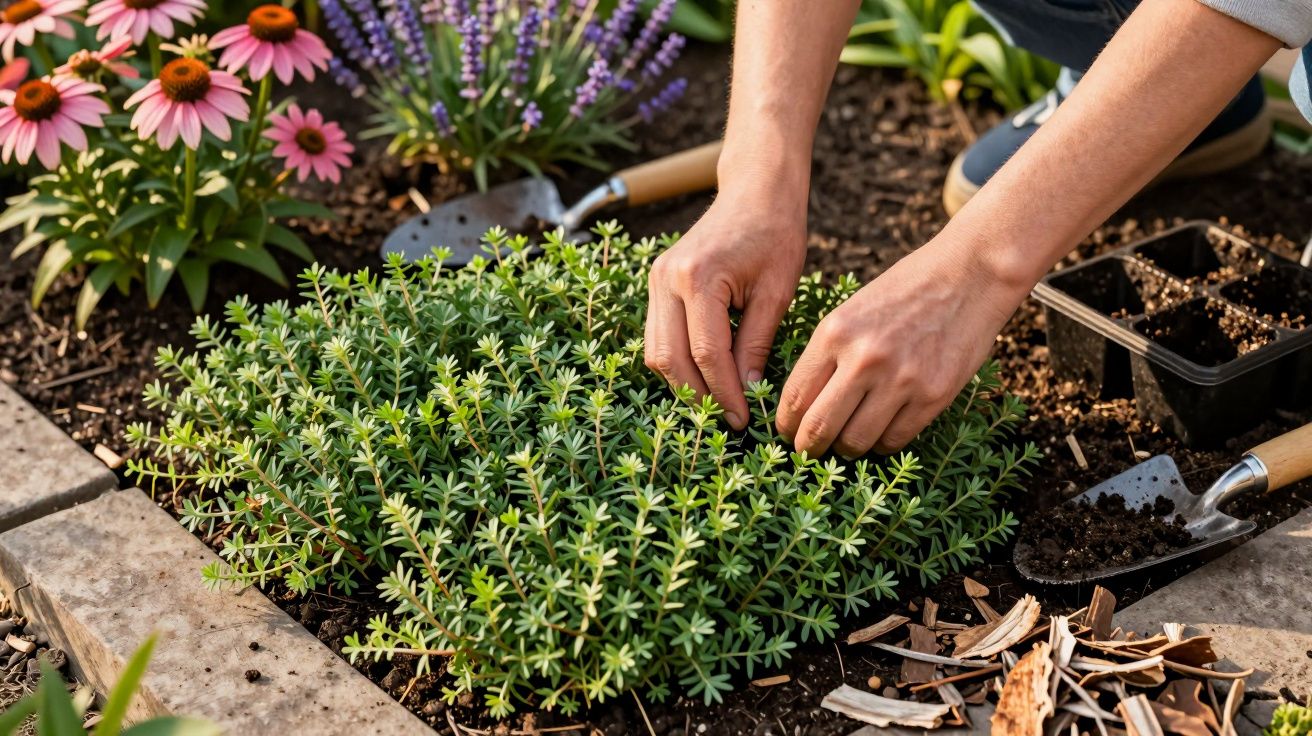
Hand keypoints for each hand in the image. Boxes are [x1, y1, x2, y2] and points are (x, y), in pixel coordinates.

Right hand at [644, 193, 806, 429]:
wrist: (755, 191)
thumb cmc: (775, 234)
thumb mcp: (776, 292)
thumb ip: (756, 343)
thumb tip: (746, 392)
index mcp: (699, 278)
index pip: (706, 354)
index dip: (724, 393)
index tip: (745, 420)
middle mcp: (667, 279)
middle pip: (670, 358)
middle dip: (698, 396)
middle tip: (729, 420)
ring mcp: (655, 280)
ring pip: (656, 351)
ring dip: (683, 383)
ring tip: (717, 405)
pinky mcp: (656, 283)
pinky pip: (659, 336)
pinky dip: (678, 362)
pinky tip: (705, 378)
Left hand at [776, 235, 1028, 456]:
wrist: (970, 275)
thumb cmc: (906, 289)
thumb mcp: (852, 309)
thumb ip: (828, 353)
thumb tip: (802, 403)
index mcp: (834, 333)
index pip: (795, 397)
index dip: (786, 424)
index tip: (787, 432)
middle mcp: (863, 360)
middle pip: (819, 427)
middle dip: (808, 447)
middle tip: (809, 451)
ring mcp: (900, 380)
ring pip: (856, 441)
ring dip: (847, 448)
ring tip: (848, 441)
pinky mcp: (933, 396)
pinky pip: (895, 440)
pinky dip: (882, 443)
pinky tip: (881, 430)